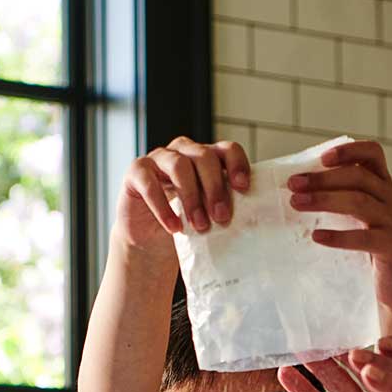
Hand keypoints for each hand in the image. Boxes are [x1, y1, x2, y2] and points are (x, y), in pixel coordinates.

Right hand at [114, 136, 252, 259]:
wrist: (151, 241)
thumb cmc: (186, 224)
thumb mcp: (210, 213)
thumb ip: (226, 206)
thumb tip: (255, 217)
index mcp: (207, 158)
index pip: (227, 149)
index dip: (237, 164)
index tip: (243, 188)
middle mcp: (183, 151)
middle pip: (203, 156)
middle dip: (215, 188)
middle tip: (222, 217)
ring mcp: (158, 158)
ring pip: (179, 166)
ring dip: (192, 197)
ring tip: (200, 225)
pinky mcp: (136, 172)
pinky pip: (150, 183)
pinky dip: (163, 207)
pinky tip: (174, 227)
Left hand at [287, 140, 391, 338]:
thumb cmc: (372, 253)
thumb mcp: (359, 221)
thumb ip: (341, 201)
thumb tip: (296, 190)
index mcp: (384, 188)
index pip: (373, 154)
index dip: (349, 150)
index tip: (321, 158)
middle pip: (358, 176)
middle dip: (322, 178)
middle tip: (292, 184)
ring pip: (359, 202)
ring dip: (324, 200)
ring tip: (296, 204)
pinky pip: (364, 237)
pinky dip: (339, 236)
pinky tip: (317, 237)